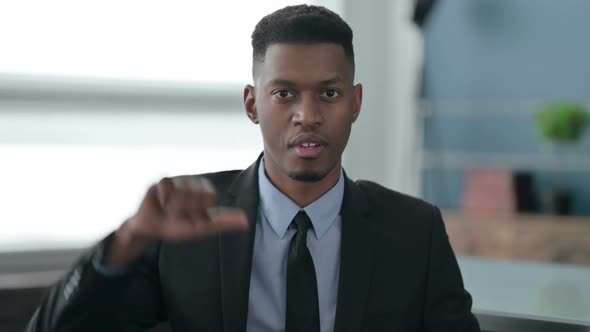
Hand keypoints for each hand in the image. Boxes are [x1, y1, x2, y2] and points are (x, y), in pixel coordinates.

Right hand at [104, 176, 247, 265]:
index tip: (193, 216)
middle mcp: (193, 182)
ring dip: (174, 209)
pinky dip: (164, 204)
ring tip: (169, 211)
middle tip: (179, 215)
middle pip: (196, 194)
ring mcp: (178, 180)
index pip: (210, 196)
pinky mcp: (163, 181)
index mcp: (205, 191)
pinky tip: (161, 204)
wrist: (150, 228)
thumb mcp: (202, 227)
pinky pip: (168, 192)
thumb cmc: (176, 226)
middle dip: (186, 210)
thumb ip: (223, 222)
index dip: (200, 210)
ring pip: (181, 194)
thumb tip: (246, 221)